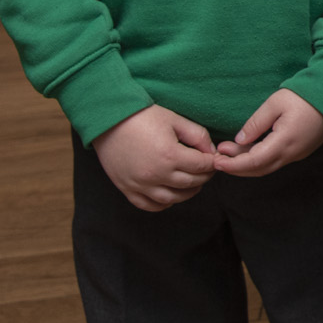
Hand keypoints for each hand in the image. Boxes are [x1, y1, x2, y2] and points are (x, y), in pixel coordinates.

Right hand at [93, 105, 217, 210]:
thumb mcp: (175, 120)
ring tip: (192, 183)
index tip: (214, 159)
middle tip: (206, 170)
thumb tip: (212, 151)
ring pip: (173, 198)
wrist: (108, 120)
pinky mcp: (126, 188)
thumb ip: (198, 136)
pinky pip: (149, 205)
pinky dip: (163, 204)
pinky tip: (170, 195)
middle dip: (204, 176)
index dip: (212, 162)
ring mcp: (140, 184)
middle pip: (190, 183)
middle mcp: (156, 174)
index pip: (202, 166)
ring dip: (187, 193)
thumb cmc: (143, 117)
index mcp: (170, 155)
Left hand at [213, 89, 322, 175]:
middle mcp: (292, 153)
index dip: (233, 164)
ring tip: (229, 152)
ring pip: (268, 166)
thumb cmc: (303, 96)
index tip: (217, 161)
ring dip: (247, 164)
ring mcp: (298, 153)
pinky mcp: (301, 150)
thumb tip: (239, 141)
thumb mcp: (274, 104)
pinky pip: (276, 160)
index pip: (254, 162)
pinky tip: (248, 150)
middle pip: (259, 169)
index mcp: (285, 141)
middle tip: (218, 158)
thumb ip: (255, 124)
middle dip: (236, 167)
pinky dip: (259, 160)